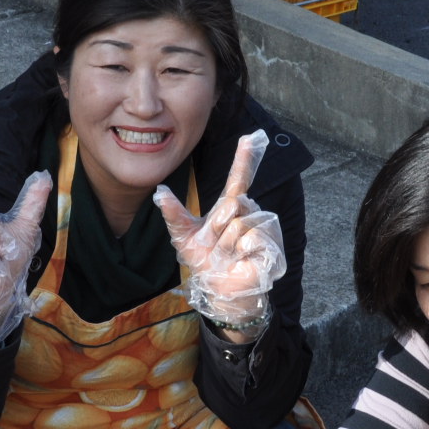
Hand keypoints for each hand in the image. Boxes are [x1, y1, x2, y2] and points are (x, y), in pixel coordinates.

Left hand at [154, 129, 286, 328]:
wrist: (220, 290)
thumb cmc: (206, 262)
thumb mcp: (184, 237)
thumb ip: (174, 213)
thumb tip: (159, 192)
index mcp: (229, 207)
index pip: (238, 178)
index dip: (244, 158)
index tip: (250, 138)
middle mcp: (248, 212)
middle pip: (231, 203)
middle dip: (216, 227)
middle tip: (216, 245)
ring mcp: (261, 226)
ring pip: (238, 222)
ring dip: (225, 244)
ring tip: (227, 255)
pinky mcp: (270, 243)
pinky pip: (249, 237)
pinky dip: (238, 251)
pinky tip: (240, 259)